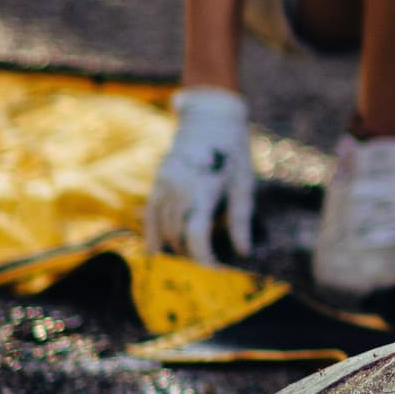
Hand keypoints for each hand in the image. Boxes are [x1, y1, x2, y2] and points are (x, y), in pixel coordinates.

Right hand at [143, 85, 255, 262]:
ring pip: (164, 229)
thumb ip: (241, 221)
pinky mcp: (157, 183)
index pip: (196, 237)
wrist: (210, 119)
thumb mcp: (244, 186)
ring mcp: (163, 185)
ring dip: (177, 248)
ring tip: (192, 263)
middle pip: (179, 236)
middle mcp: (178, 190)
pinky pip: (150, 216)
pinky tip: (157, 254)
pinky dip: (153, 236)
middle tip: (209, 272)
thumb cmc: (234, 153)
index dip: (205, 260)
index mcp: (202, 191)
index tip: (217, 274)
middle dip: (194, 258)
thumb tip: (244, 253)